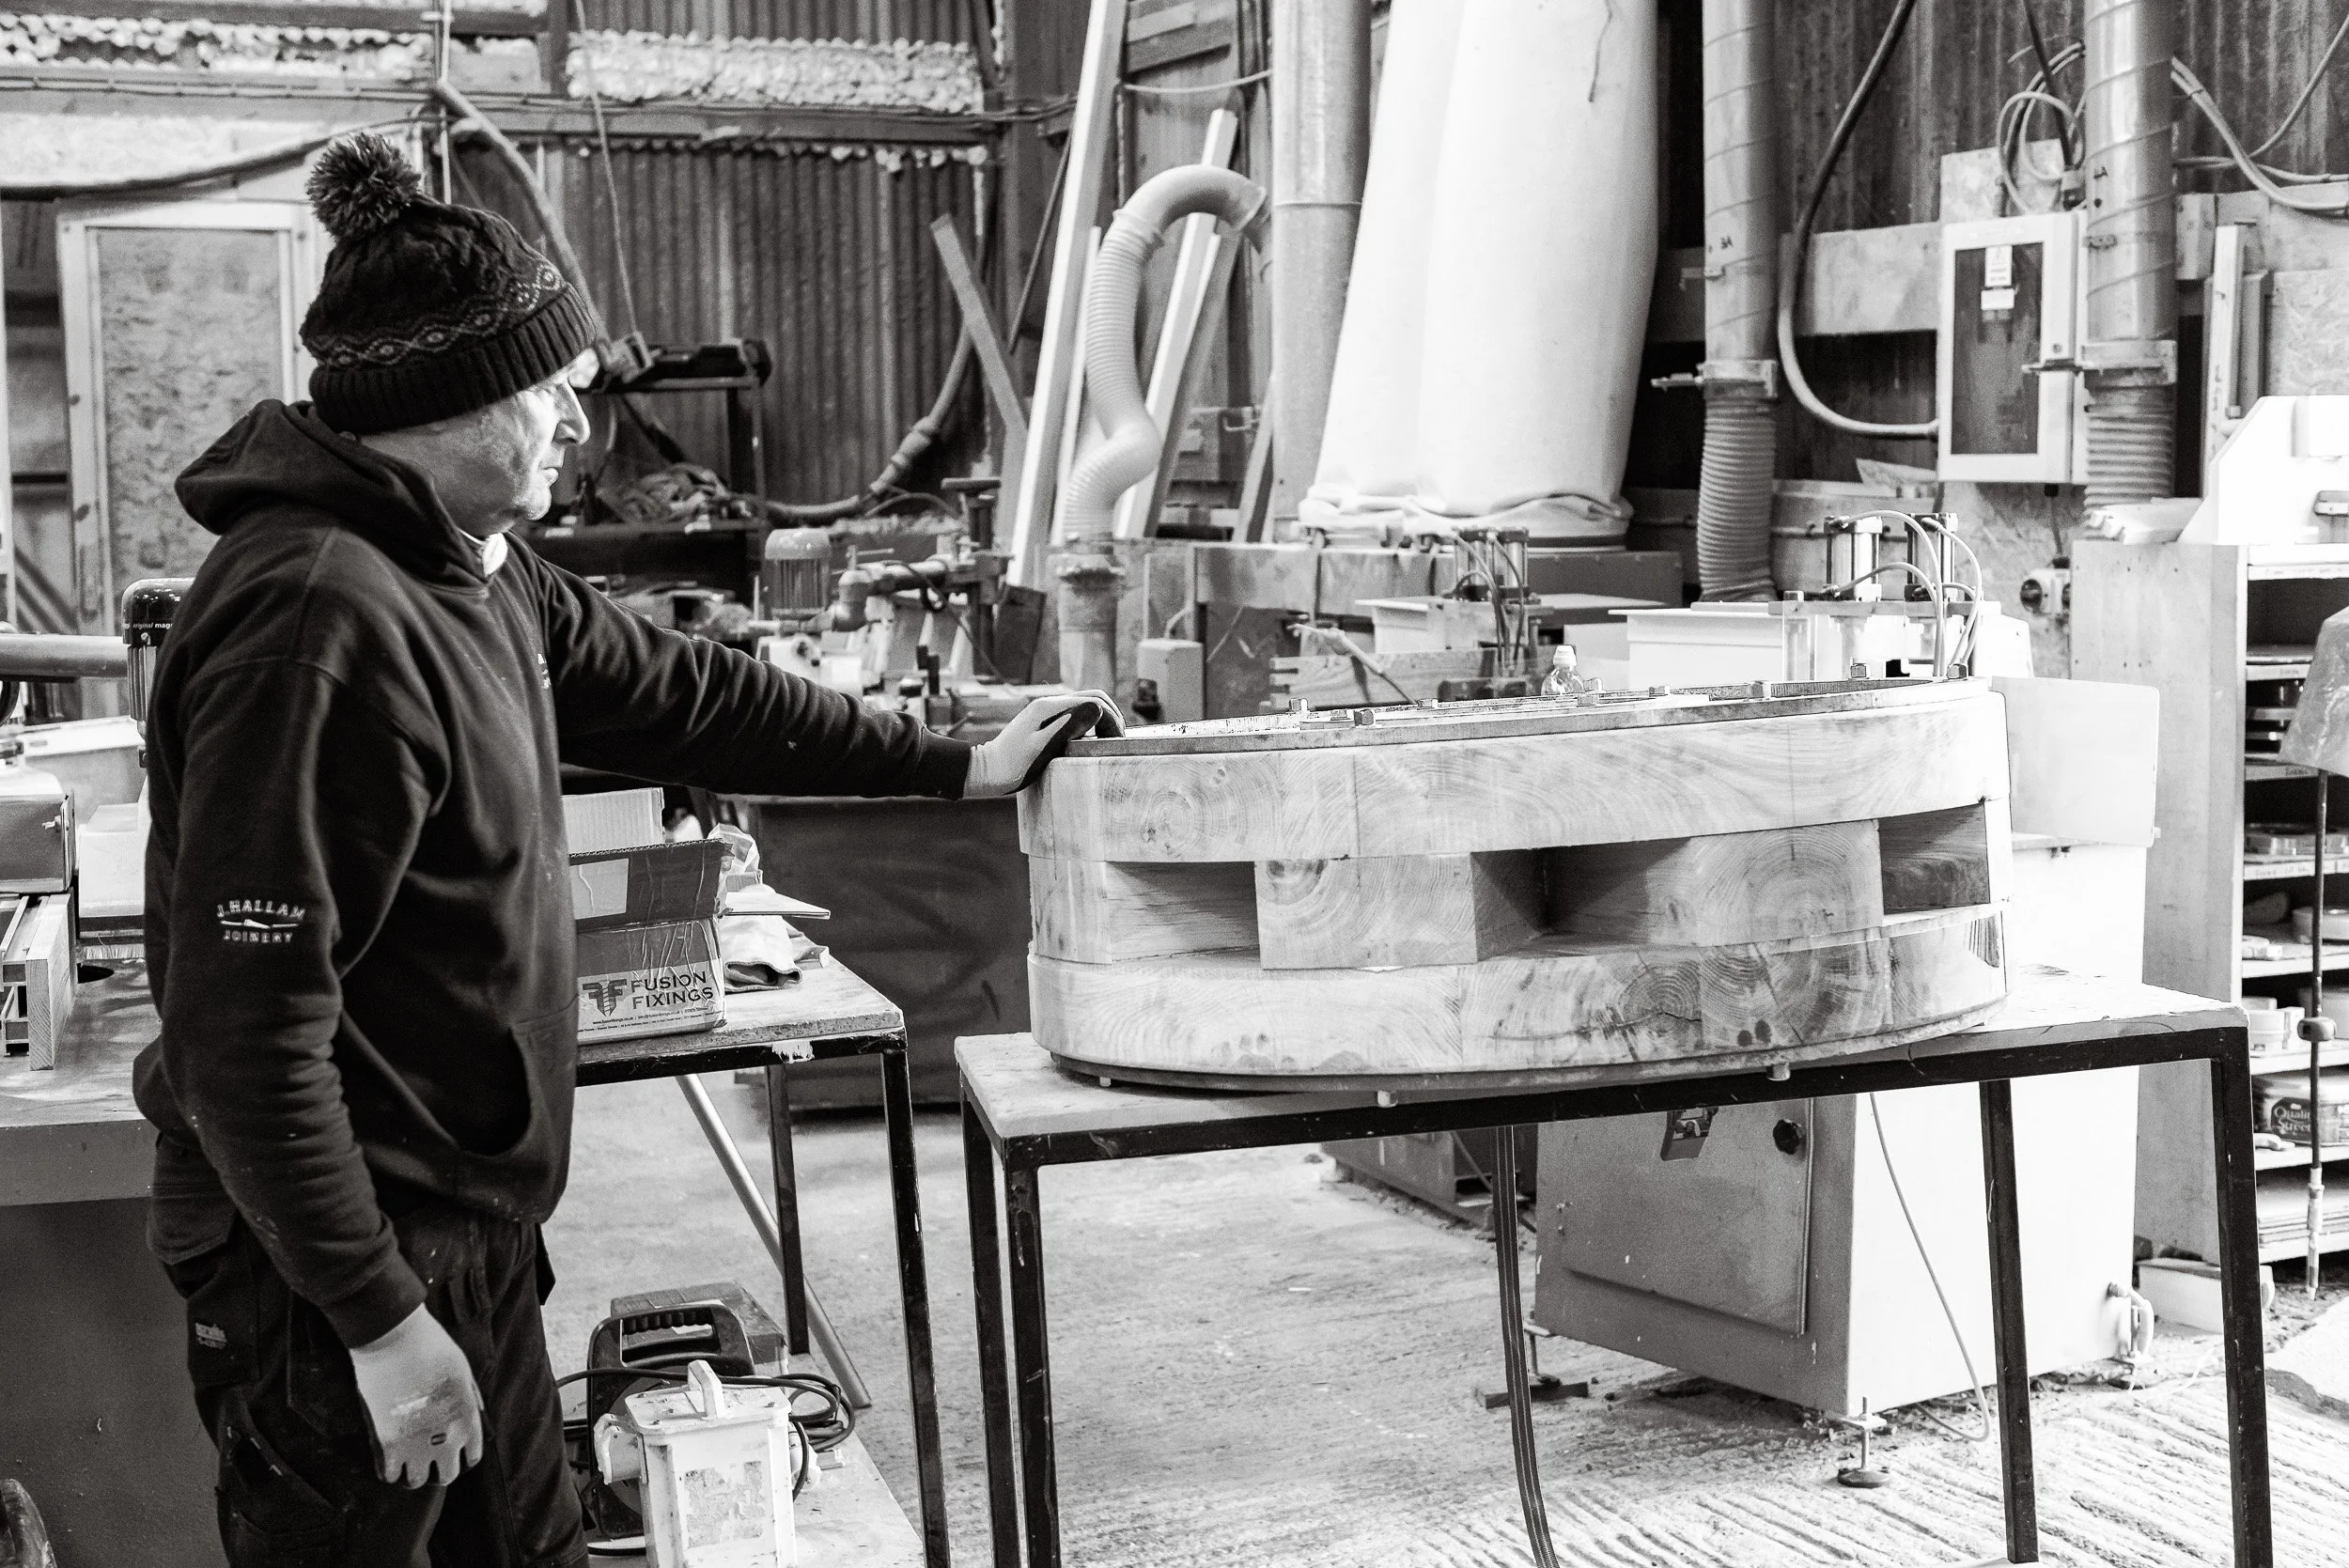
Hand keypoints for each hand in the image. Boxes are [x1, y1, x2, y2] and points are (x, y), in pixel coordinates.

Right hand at [348, 1304, 483, 1487]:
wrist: (396, 1340)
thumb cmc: (431, 1348)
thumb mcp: (463, 1371)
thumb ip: (470, 1398)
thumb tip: (476, 1413)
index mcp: (468, 1419)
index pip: (471, 1457)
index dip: (460, 1456)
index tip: (449, 1451)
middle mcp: (448, 1437)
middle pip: (447, 1475)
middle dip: (438, 1469)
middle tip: (426, 1457)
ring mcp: (418, 1444)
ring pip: (417, 1481)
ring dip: (412, 1472)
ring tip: (406, 1459)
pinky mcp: (389, 1444)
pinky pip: (389, 1475)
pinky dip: (389, 1470)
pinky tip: (388, 1458)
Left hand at [966, 689, 1121, 796]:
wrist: (986, 770)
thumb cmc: (1013, 765)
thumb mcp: (1042, 748)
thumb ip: (1068, 726)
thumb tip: (1096, 709)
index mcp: (1050, 707)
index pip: (1094, 700)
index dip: (1111, 718)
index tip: (1117, 740)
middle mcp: (1049, 704)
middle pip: (1092, 697)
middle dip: (1111, 715)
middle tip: (1119, 739)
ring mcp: (1047, 711)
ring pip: (1085, 706)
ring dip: (1101, 719)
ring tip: (1109, 741)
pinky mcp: (1045, 721)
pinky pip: (1074, 715)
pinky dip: (1089, 724)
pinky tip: (1091, 741)